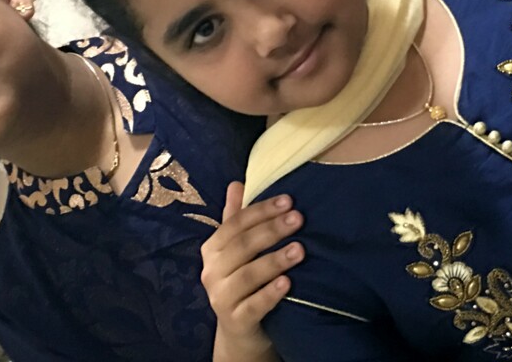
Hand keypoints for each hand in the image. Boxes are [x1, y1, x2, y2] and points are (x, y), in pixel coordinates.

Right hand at [204, 182, 303, 360]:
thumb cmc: (242, 281)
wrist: (240, 328)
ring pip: (247, 275)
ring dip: (274, 260)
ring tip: (300, 250)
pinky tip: (288, 283)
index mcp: (212, 249)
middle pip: (242, 246)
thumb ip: (236, 218)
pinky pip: (253, 306)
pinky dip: (270, 294)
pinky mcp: (235, 320)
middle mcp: (211, 272)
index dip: (261, 211)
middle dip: (271, 230)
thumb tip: (237, 183)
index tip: (289, 201)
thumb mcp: (237, 250)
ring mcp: (220, 298)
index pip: (235, 224)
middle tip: (298, 219)